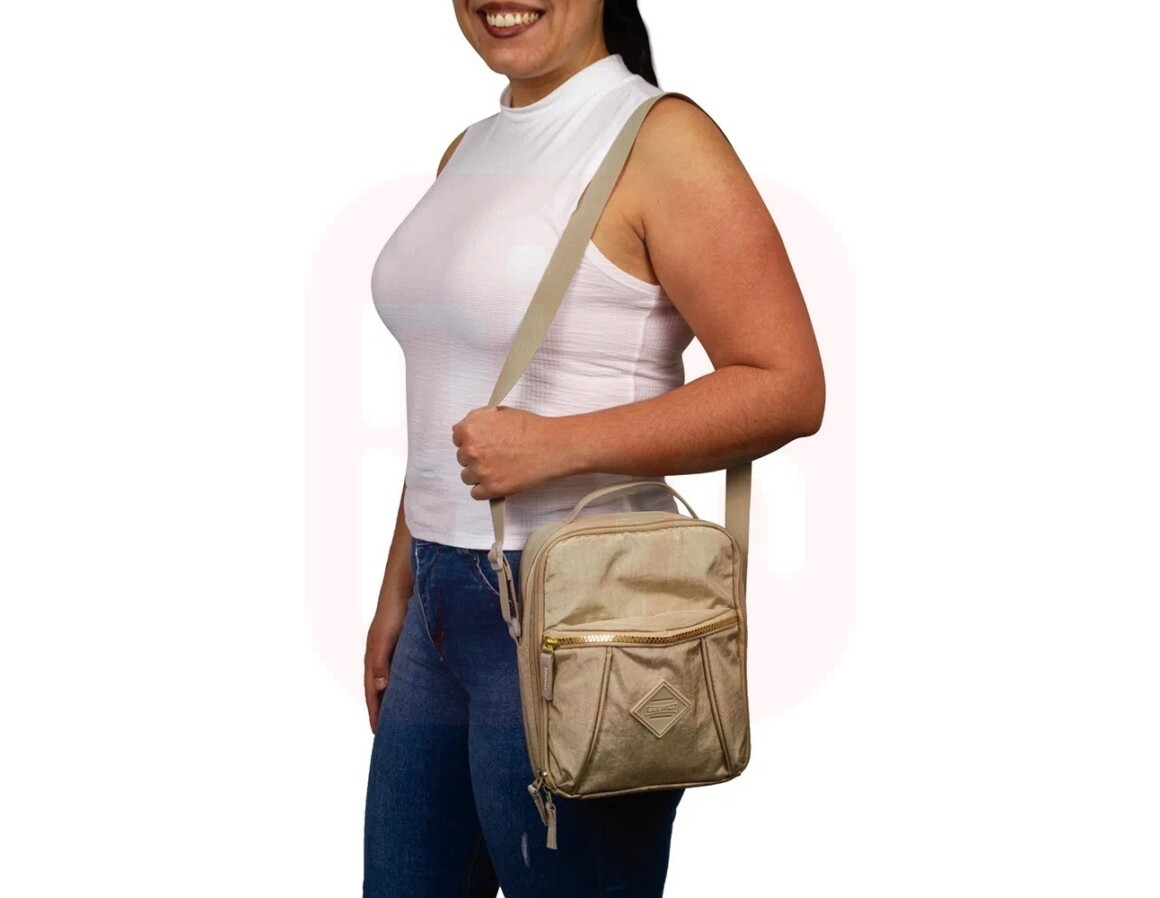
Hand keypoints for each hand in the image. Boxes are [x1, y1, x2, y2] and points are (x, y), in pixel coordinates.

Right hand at [364, 602, 406, 733]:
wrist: (405, 584)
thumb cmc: (393, 610)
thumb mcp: (384, 638)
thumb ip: (380, 662)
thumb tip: (379, 688)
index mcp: (373, 657)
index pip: (371, 692)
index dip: (374, 711)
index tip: (377, 732)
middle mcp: (383, 656)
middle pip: (381, 689)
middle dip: (384, 709)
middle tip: (391, 732)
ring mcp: (395, 650)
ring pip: (394, 680)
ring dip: (397, 697)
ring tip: (404, 716)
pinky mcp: (408, 643)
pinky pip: (406, 669)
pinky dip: (408, 682)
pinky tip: (418, 688)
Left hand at [451, 405, 566, 499]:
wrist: (552, 446)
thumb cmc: (530, 428)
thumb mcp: (500, 413)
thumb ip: (477, 420)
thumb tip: (459, 429)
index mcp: (471, 430)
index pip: (457, 438)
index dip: (471, 440)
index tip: (483, 443)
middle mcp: (472, 451)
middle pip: (462, 458)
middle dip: (476, 457)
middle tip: (495, 455)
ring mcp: (481, 471)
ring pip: (467, 477)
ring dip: (479, 474)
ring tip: (498, 468)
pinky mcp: (492, 489)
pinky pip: (476, 493)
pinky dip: (485, 489)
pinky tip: (498, 481)